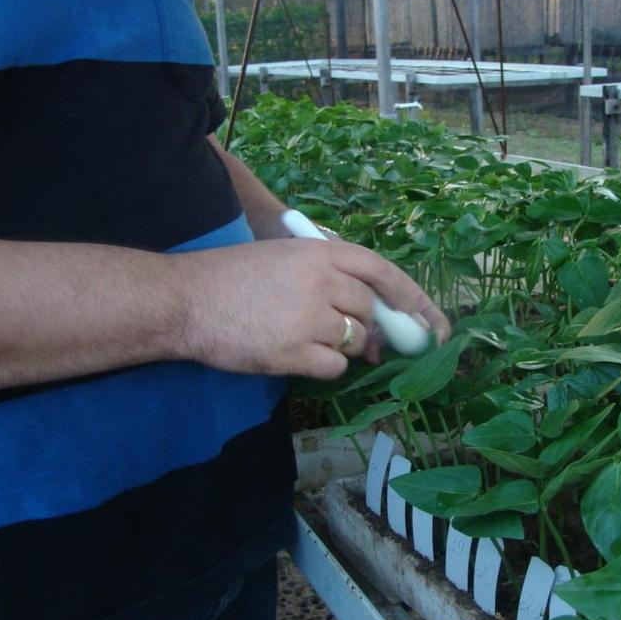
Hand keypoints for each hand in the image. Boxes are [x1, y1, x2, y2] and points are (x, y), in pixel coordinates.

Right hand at [173, 238, 449, 378]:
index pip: (384, 272)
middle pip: (371, 311)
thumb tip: (376, 330)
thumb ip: (333, 282)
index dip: (413, 299)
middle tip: (350, 338)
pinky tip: (295, 354)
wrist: (186, 300)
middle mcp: (323, 280)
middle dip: (369, 329)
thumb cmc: (234, 279)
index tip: (434, 325)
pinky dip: (324, 367)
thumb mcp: (287, 261)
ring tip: (303, 337)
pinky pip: (335, 367)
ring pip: (357, 341)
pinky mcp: (294, 350)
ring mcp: (309, 316)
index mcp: (321, 251)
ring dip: (343, 347)